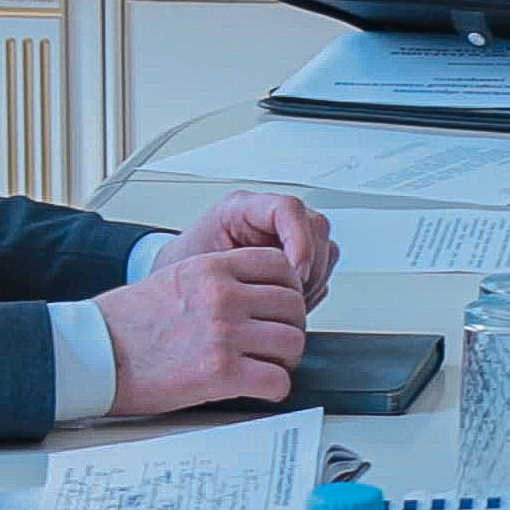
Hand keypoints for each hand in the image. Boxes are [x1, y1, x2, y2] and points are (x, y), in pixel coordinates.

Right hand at [98, 238, 315, 413]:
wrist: (95, 353)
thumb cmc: (125, 323)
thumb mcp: (176, 278)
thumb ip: (218, 280)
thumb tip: (254, 295)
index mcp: (212, 268)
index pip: (280, 265)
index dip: (288, 289)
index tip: (280, 307)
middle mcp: (223, 296)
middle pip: (293, 306)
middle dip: (290, 327)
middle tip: (275, 343)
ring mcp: (224, 334)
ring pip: (292, 342)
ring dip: (284, 360)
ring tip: (266, 367)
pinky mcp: (221, 372)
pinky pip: (277, 381)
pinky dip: (274, 389)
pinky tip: (257, 389)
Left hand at [161, 189, 335, 289]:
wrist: (183, 296)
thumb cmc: (185, 277)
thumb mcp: (204, 269)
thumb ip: (240, 267)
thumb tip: (284, 275)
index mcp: (241, 209)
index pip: (288, 209)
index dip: (299, 240)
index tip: (296, 271)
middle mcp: (268, 219)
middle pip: (314, 227)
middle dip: (309, 266)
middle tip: (290, 293)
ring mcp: (286, 237)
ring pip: (325, 249)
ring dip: (313, 280)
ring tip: (284, 301)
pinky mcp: (297, 258)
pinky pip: (323, 269)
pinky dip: (313, 289)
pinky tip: (288, 301)